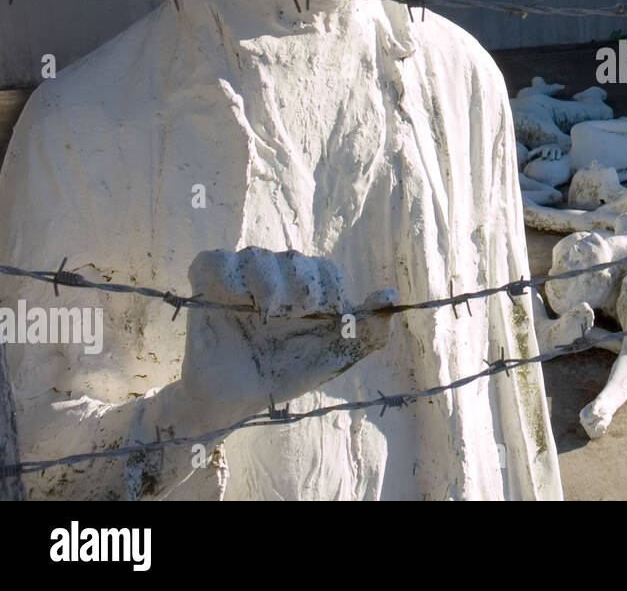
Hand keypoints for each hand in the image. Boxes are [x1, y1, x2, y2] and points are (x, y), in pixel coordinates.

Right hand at [177, 247, 394, 428]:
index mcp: (308, 291)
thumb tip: (392, 296)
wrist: (238, 400)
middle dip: (302, 284)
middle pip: (294, 260)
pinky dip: (225, 271)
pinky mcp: (206, 285)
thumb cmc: (288, 374)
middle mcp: (276, 279)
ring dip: (268, 279)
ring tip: (271, 310)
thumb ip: (371, 330)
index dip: (329, 286)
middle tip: (300, 312)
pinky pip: (213, 259)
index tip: (328, 312)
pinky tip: (236, 296)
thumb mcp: (336, 356)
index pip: (325, 270)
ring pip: (256, 255)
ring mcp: (241, 280)